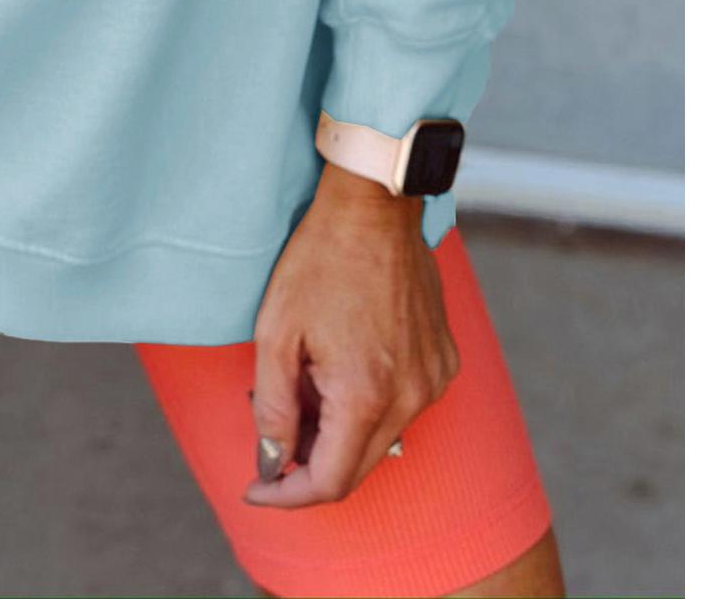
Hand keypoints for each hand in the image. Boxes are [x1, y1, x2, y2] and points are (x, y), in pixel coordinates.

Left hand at [245, 161, 458, 507]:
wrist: (374, 206)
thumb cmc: (320, 260)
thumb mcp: (276, 332)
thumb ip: (273, 407)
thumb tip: (272, 462)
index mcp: (366, 395)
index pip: (329, 483)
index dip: (287, 493)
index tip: (256, 486)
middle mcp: (411, 397)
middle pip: (357, 467)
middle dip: (309, 463)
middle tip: (273, 435)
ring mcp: (433, 378)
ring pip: (381, 436)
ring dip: (339, 430)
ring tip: (305, 382)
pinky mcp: (443, 359)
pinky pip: (403, 403)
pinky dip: (368, 403)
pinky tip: (340, 364)